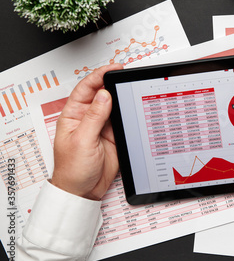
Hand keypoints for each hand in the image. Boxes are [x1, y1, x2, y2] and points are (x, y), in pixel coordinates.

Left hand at [52, 64, 122, 199]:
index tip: (112, 69)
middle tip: (126, 75)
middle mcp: (88, 118)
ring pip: (115, 105)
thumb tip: (104, 95)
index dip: (99, 76)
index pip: (86, 88)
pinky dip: (130, 113)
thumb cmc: (72, 169)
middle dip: (113, 82)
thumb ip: (94, 117)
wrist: (83, 191)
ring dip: (123, 98)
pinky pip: (124, 119)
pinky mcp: (115, 135)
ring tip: (132, 89)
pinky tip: (135, 108)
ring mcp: (102, 126)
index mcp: (73, 115)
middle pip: (102, 93)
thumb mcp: (82, 141)